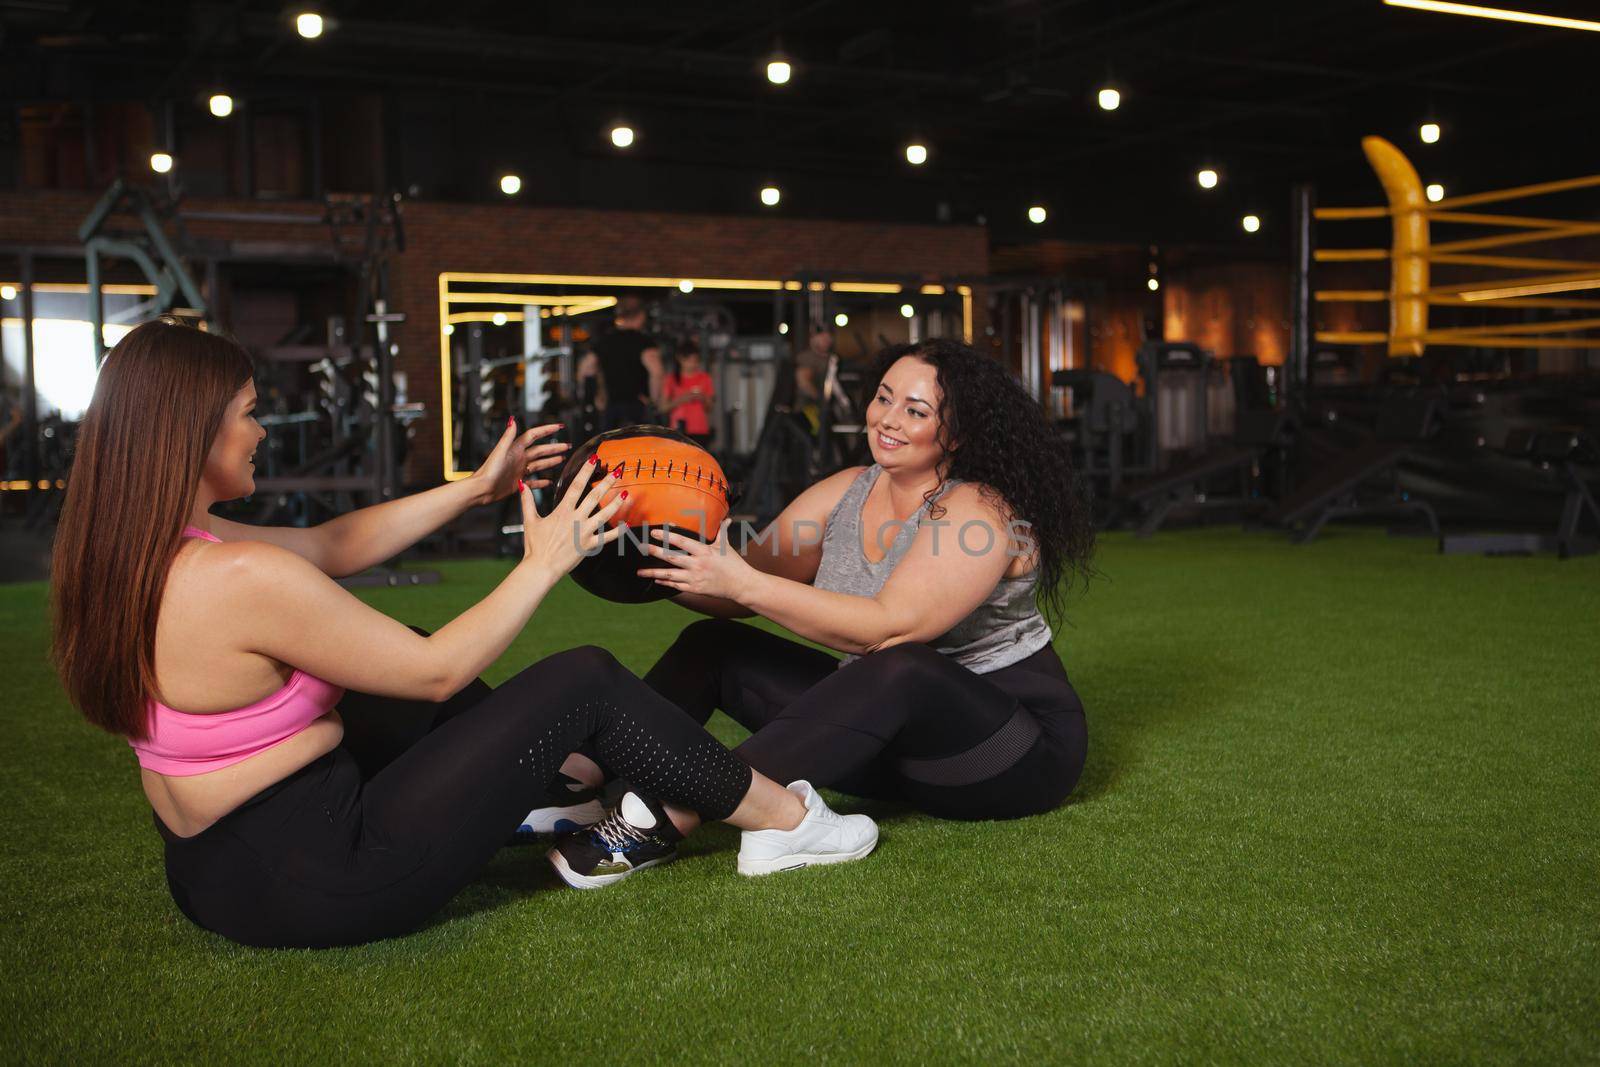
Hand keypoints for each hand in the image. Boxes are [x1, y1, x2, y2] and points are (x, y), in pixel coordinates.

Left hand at [471, 418, 569, 503]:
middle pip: (540, 450)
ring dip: (551, 461)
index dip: (546, 430)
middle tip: (567, 445)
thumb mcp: (500, 451)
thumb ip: (508, 436)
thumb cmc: (489, 471)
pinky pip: (533, 482)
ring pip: (539, 464)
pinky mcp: (518, 483)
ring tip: (562, 458)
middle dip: (554, 447)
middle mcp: (519, 458)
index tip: (559, 427)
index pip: (534, 435)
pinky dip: (542, 482)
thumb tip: (512, 420)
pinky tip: (549, 481)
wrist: (482, 489)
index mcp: (516, 449)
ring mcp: (519, 471)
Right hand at [517, 457, 628, 575]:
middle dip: (607, 483)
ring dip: (616, 503)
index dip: (586, 471)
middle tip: (618, 472)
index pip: (576, 486)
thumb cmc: (534, 545)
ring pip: (604, 515)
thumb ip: (527, 501)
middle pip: (594, 497)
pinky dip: (618, 532)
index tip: (594, 459)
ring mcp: (584, 532)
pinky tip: (627, 524)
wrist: (541, 567)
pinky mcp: (588, 546)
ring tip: (626, 493)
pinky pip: (606, 538)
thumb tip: (523, 484)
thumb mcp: (529, 521)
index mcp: (562, 511)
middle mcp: (575, 519)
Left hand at [638, 522, 753, 601]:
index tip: (654, 532)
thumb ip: (722, 532)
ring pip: (670, 575)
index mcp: (704, 551)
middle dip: (655, 551)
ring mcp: (695, 578)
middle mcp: (697, 564)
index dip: (667, 536)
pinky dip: (665, 583)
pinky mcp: (695, 589)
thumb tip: (727, 519)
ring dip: (653, 572)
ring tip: (639, 572)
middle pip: (671, 557)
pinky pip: (676, 586)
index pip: (682, 541)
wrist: (741, 585)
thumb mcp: (726, 546)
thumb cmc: (733, 564)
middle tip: (642, 547)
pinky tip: (655, 580)